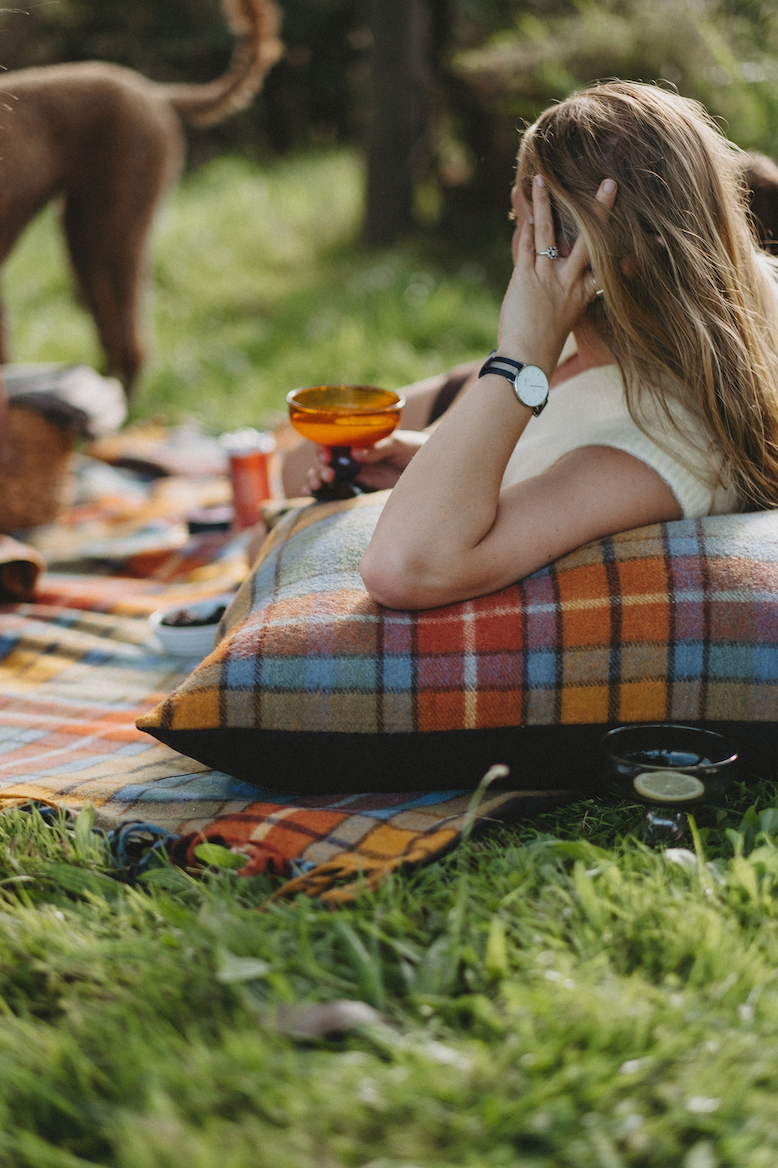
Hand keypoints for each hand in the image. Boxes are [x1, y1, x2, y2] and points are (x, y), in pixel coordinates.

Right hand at [306, 430, 428, 493]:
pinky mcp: (360, 484)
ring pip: (325, 471)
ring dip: (315, 477)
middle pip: (325, 456)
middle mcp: (354, 451)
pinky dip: (319, 489)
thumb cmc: (417, 448)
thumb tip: (356, 454)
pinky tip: (310, 493)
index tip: (327, 455)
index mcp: (360, 436)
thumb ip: (380, 448)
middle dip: (319, 465)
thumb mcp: (401, 444)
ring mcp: (355, 469)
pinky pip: (335, 486)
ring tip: (317, 486)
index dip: (323, 445)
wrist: (433, 469)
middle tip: (327, 475)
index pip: (333, 436)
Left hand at [498, 175, 616, 373]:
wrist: (526, 361)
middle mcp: (569, 281)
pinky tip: (524, 209)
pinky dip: (525, 227)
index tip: (653, 234)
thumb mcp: (567, 327)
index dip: (630, 248)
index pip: (609, 263)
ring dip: (545, 204)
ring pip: (548, 232)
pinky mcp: (524, 278)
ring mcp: (547, 277)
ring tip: (542, 179)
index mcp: (584, 293)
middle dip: (599, 209)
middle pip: (588, 238)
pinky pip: (526, 245)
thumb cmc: (543, 350)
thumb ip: (571, 306)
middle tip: (610, 183)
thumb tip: (576, 303)